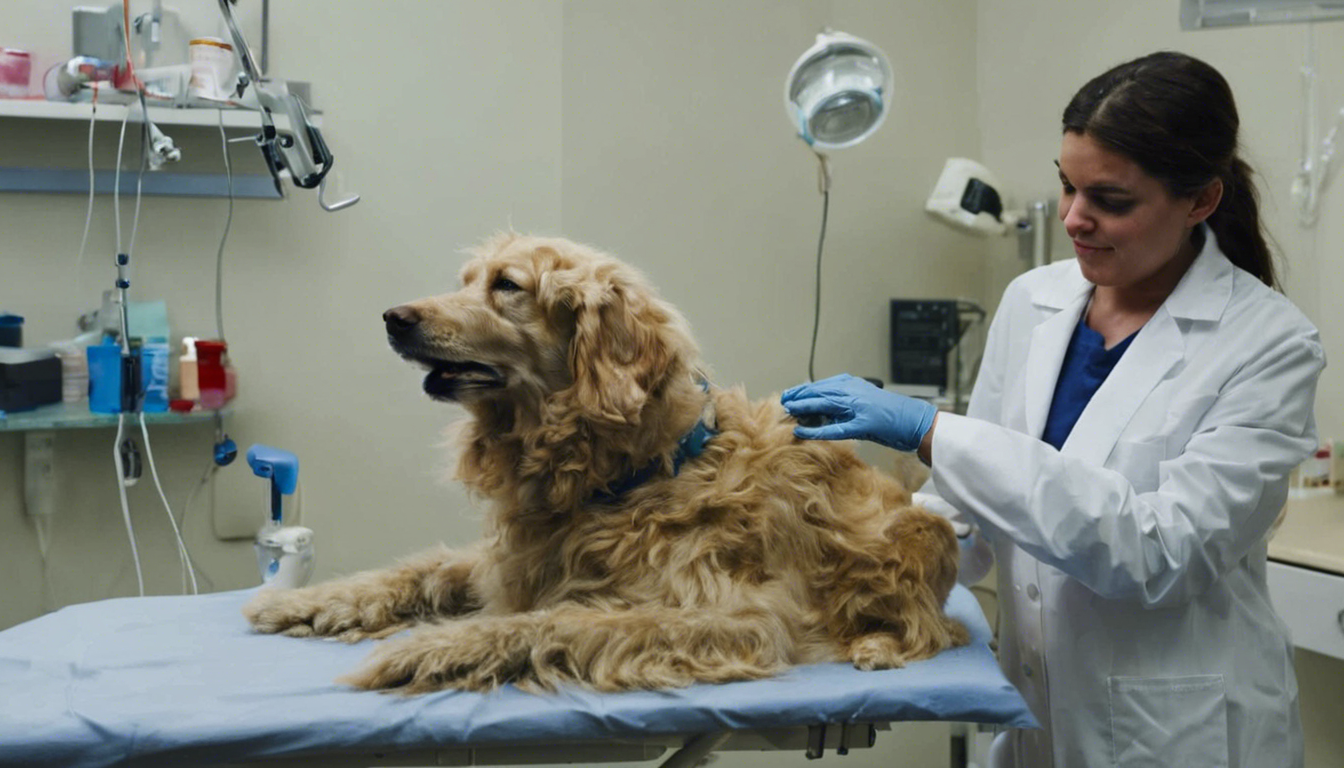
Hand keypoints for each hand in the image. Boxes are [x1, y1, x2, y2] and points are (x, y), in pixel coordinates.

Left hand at [781, 373, 936, 452]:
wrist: (916, 421)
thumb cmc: (892, 415)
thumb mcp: (866, 403)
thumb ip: (847, 403)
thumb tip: (824, 409)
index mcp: (855, 385)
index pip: (823, 385)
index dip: (805, 390)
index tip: (790, 393)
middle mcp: (854, 391)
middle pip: (819, 391)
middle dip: (799, 395)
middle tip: (782, 400)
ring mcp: (858, 407)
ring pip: (823, 403)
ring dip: (803, 407)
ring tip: (787, 411)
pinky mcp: (862, 424)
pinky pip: (833, 427)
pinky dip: (815, 429)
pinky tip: (801, 431)